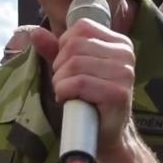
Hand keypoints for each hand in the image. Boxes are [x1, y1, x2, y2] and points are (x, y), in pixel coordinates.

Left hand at [30, 21, 136, 157]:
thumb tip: (36, 32)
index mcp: (120, 42)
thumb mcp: (70, 69)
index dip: (64, 47)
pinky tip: (70, 100)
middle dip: (60, 67)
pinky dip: (65, 92)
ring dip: (61, 82)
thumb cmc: (88, 98)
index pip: (81, 28)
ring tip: (68, 94)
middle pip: (75, 46)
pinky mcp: (118, 93)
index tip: (68, 67)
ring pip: (74, 64)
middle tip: (66, 85)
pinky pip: (79, 83)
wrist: (104, 134)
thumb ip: (55, 49)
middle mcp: (126, 54)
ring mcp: (124, 73)